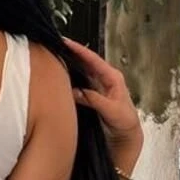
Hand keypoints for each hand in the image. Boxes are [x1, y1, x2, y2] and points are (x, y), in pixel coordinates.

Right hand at [62, 36, 143, 168]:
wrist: (126, 137)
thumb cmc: (125, 123)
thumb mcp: (112, 111)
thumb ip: (94, 100)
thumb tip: (77, 91)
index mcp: (112, 77)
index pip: (93, 59)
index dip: (79, 50)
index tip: (66, 42)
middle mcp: (104, 79)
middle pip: (85, 62)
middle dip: (71, 53)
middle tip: (54, 46)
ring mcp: (97, 86)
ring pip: (81, 71)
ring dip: (69, 65)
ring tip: (54, 57)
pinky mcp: (91, 95)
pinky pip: (78, 83)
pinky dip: (69, 79)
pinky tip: (59, 77)